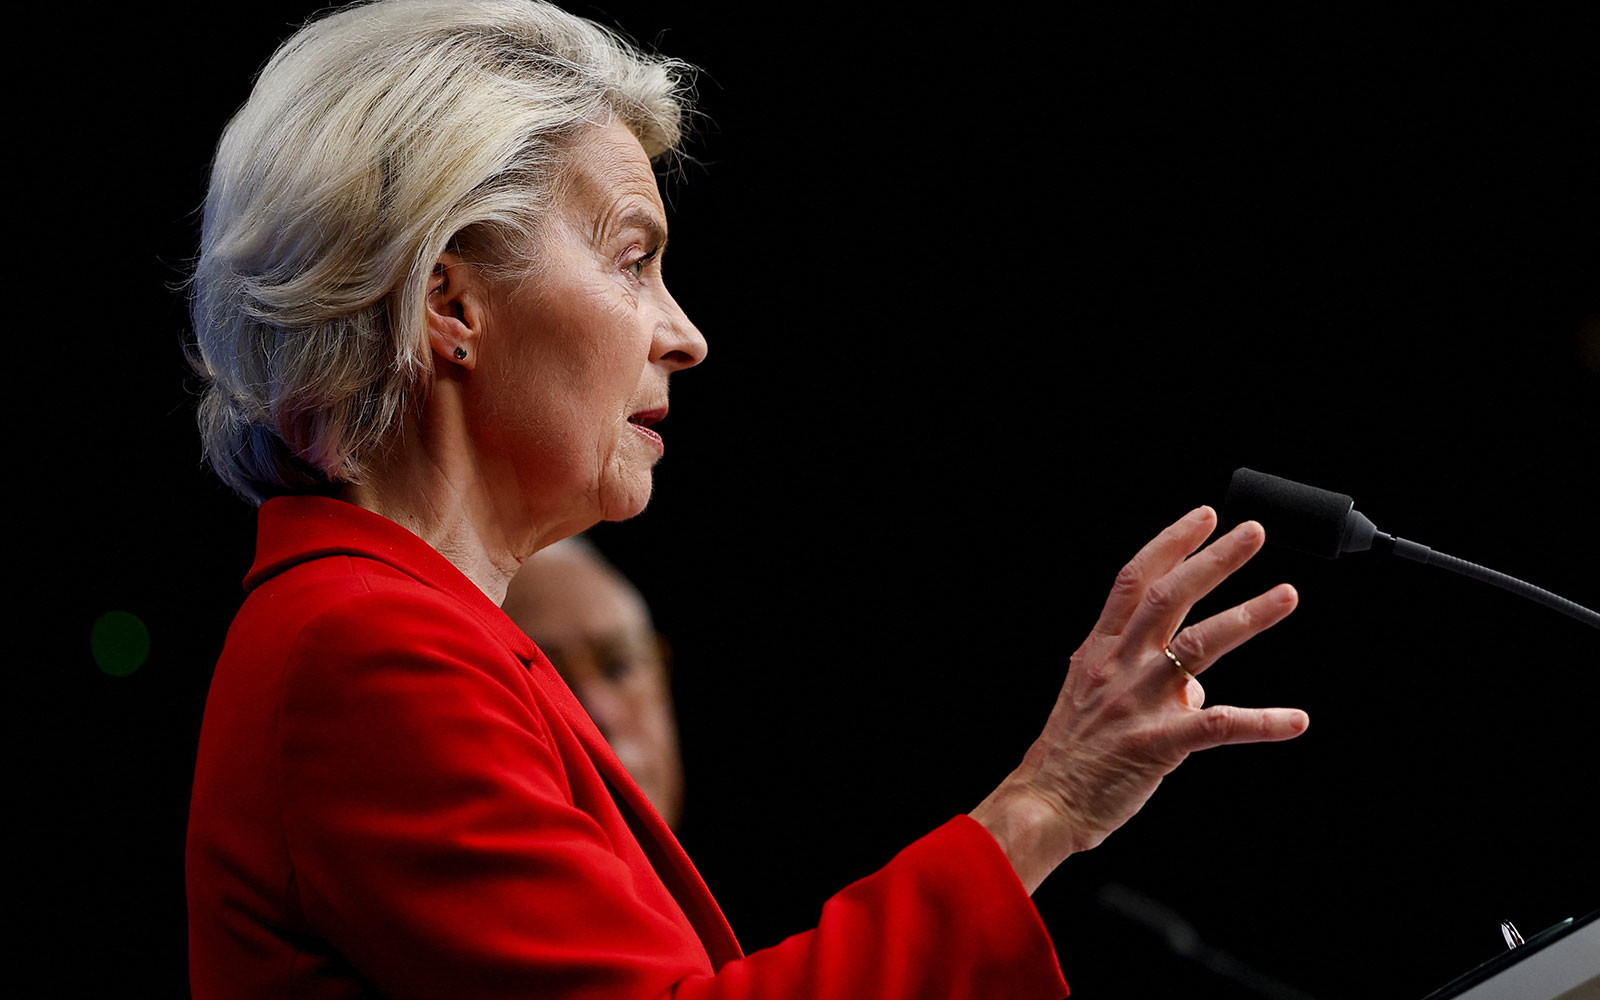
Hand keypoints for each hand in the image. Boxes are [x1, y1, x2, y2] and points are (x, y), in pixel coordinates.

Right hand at [971, 506, 1308, 892]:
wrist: (1043, 804)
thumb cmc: (1069, 755)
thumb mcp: (1092, 699)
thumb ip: (1141, 679)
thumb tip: (1196, 687)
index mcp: (1098, 650)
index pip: (1133, 580)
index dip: (1170, 544)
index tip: (1204, 517)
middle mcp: (1116, 666)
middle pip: (1168, 597)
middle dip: (1214, 561)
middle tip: (1254, 534)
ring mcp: (1136, 703)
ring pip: (1198, 647)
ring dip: (1247, 616)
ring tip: (1286, 595)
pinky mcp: (1157, 745)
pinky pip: (1218, 727)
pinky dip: (1261, 722)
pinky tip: (1295, 720)